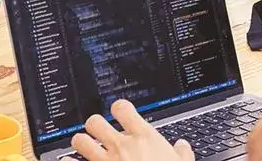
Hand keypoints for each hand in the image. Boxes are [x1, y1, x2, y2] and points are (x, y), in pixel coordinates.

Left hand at [67, 100, 194, 160]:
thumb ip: (180, 154)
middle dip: (95, 126)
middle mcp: (122, 147)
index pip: (122, 108)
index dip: (120, 108)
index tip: (121, 113)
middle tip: (101, 134)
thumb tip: (182, 146)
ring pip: (79, 140)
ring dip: (81, 143)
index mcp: (144, 139)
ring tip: (86, 148)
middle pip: (95, 121)